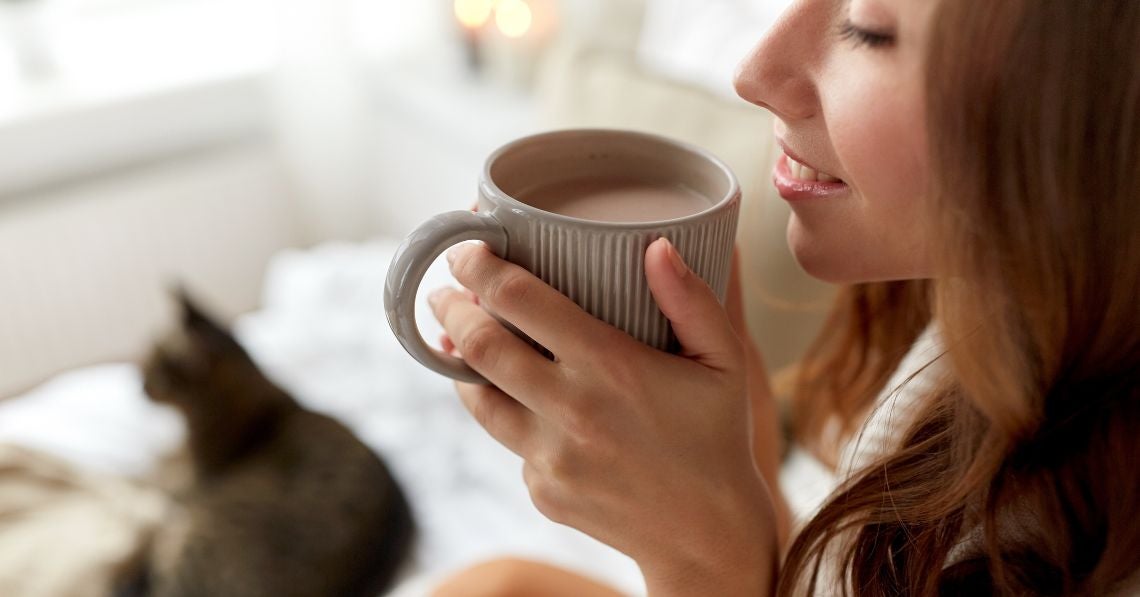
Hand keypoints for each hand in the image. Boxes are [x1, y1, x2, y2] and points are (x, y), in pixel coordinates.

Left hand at [430, 239, 777, 594]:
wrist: (706, 535)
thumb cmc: (716, 437)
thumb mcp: (724, 362)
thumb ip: (692, 300)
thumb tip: (659, 246)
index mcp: (610, 367)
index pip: (519, 300)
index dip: (479, 265)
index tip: (465, 247)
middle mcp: (570, 411)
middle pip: (479, 345)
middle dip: (449, 307)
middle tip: (443, 288)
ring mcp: (549, 456)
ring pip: (476, 396)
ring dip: (457, 359)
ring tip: (455, 334)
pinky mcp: (540, 489)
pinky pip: (508, 439)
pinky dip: (506, 410)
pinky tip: (518, 395)